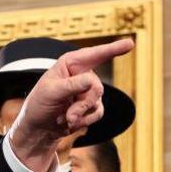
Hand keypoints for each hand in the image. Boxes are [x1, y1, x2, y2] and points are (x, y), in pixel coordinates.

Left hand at [10, 39, 134, 171]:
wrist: (39, 128)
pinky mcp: (91, 105)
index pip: (95, 54)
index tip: (131, 43)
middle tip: (69, 114)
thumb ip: (72, 85)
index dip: (114, 49)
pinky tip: (70, 122)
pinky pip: (98, 113)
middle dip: (83, 104)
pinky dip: (84, 121)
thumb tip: (92, 81)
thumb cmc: (40, 104)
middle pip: (97, 87)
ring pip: (97, 102)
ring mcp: (88, 90)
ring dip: (81, 114)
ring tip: (65, 118)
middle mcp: (82, 74)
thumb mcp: (51, 92)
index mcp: (71, 63)